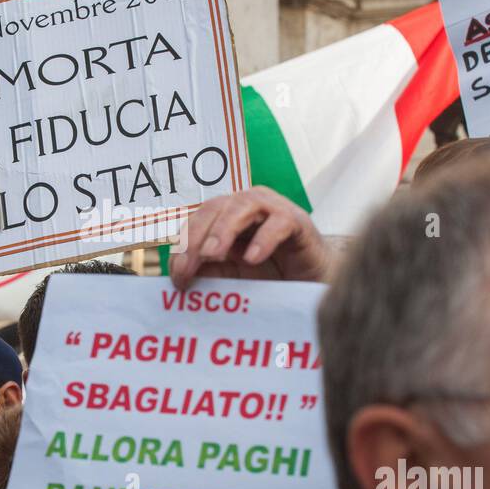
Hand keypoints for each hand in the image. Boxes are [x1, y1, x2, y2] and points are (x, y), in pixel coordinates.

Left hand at [170, 186, 330, 289]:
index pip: (197, 221)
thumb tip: (178, 274)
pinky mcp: (298, 221)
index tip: (176, 276)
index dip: (183, 245)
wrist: (313, 282)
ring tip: (213, 255)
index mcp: (225, 215)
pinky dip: (263, 239)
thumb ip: (209, 271)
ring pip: (242, 206)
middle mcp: (246, 205)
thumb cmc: (271, 275)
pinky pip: (278, 223)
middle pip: (213, 208)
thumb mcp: (233, 276)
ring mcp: (273, 209)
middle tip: (188, 269)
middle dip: (196, 238)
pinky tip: (253, 258)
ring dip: (223, 230)